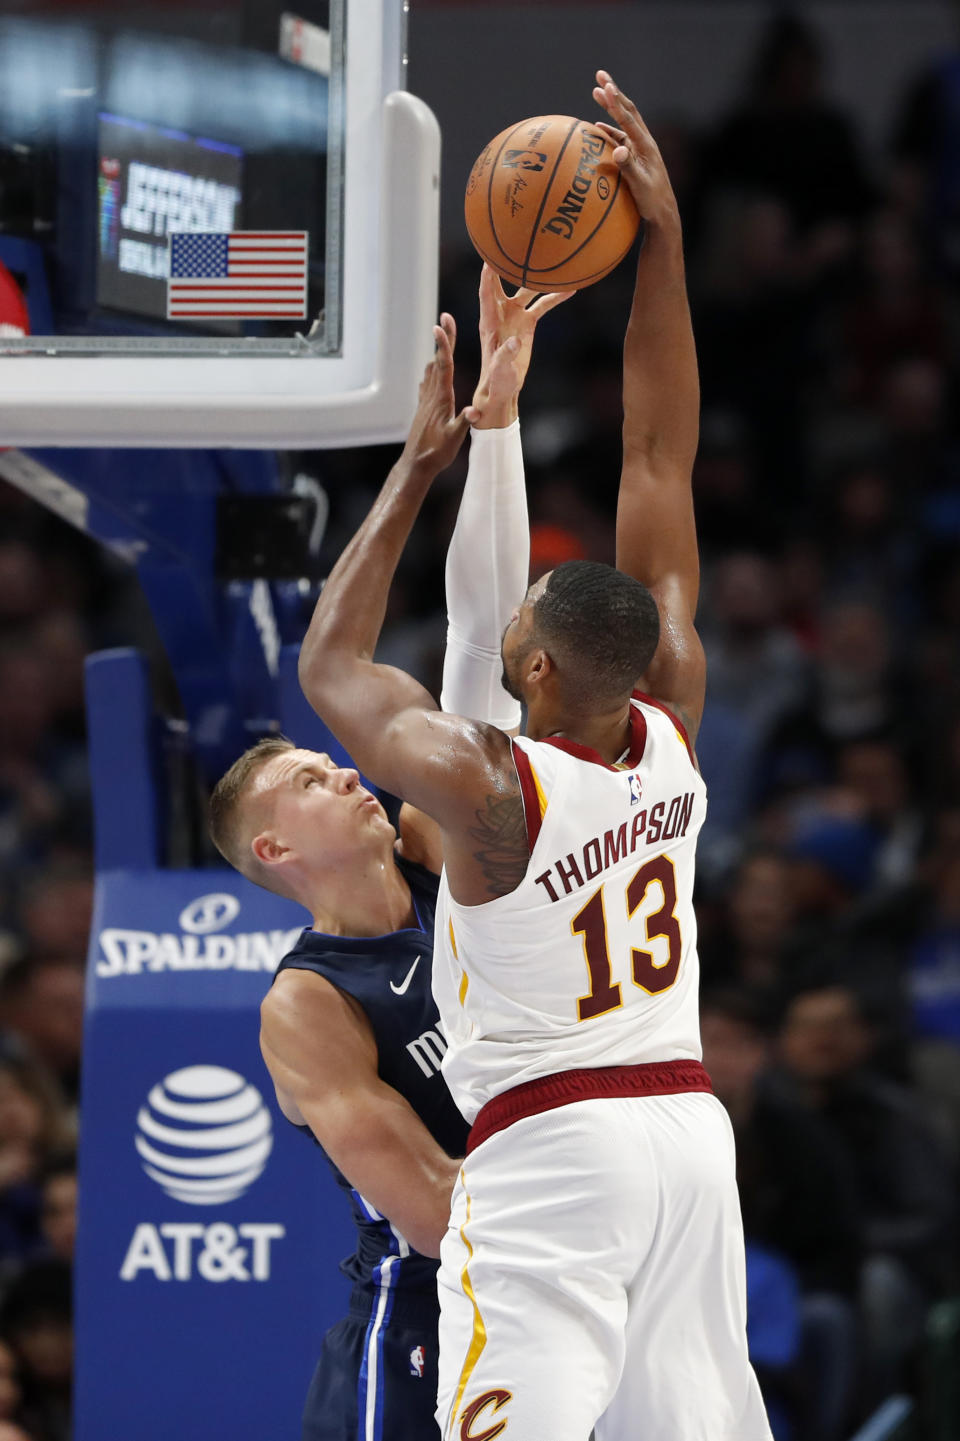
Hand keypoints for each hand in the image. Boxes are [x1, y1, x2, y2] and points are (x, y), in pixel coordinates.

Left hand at [400, 313, 471, 475]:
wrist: (416, 464)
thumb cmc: (436, 453)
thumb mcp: (454, 439)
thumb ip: (463, 422)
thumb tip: (474, 410)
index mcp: (441, 398)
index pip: (444, 366)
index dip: (443, 344)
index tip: (440, 325)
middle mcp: (432, 394)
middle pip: (438, 360)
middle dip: (443, 339)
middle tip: (445, 318)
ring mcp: (426, 400)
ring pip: (432, 369)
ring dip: (438, 352)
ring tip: (443, 336)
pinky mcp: (424, 407)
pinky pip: (428, 381)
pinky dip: (433, 369)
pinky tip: (433, 369)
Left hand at [470, 264, 570, 428]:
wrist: (503, 388)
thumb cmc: (495, 380)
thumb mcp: (499, 369)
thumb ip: (505, 355)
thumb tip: (515, 342)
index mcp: (489, 321)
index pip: (486, 292)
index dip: (488, 275)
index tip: (490, 256)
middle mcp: (501, 313)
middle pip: (504, 282)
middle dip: (509, 264)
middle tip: (518, 242)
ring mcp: (515, 316)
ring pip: (528, 291)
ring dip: (539, 278)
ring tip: (554, 263)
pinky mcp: (527, 323)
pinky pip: (542, 306)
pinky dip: (555, 298)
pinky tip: (570, 289)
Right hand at [592, 69, 678, 229]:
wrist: (664, 214)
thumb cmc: (652, 201)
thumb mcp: (639, 185)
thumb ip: (628, 166)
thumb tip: (617, 150)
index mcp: (646, 145)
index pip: (629, 118)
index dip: (616, 102)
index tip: (606, 86)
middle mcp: (644, 142)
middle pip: (628, 110)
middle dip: (614, 93)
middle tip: (600, 75)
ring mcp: (640, 149)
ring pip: (624, 121)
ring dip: (611, 107)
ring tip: (598, 92)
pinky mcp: (635, 158)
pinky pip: (620, 137)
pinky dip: (609, 129)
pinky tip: (597, 128)